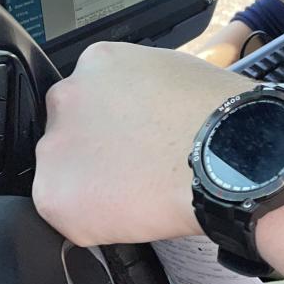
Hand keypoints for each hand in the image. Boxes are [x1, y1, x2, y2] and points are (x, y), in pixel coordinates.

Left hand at [33, 42, 248, 247]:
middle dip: (99, 149)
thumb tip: (142, 110)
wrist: (228, 154)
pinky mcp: (55, 197)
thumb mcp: (180, 72)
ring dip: (96, 184)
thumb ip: (143, 87)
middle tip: (138, 164)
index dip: (115, 121)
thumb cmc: (220, 114)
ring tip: (143, 189)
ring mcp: (55, 148)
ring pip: (67, 173)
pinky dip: (99, 220)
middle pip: (71, 131)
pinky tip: (137, 210)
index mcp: (99, 63)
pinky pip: (71, 214)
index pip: (92, 95)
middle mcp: (67, 97)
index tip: (134, 135)